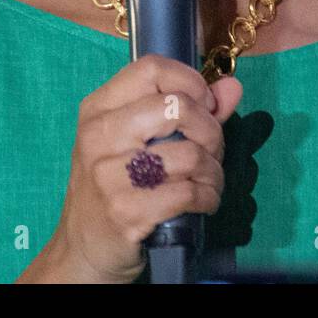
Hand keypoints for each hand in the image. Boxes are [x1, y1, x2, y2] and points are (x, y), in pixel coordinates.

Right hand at [33, 54, 243, 282]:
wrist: (85, 248)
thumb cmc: (116, 186)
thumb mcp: (137, 141)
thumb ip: (190, 110)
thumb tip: (232, 87)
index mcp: (98, 109)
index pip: (152, 69)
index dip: (191, 83)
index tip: (204, 106)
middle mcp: (98, 136)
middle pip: (176, 107)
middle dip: (210, 130)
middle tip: (211, 149)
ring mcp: (108, 175)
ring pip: (189, 154)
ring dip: (213, 170)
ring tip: (209, 180)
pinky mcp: (126, 212)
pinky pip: (188, 193)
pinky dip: (208, 197)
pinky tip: (203, 201)